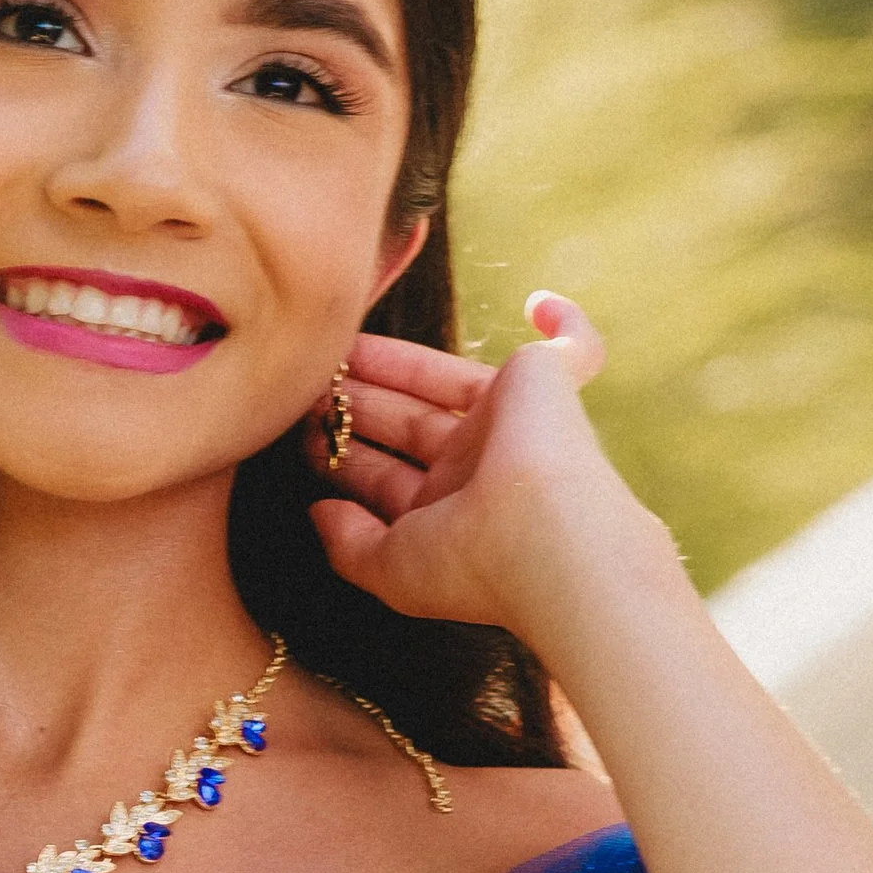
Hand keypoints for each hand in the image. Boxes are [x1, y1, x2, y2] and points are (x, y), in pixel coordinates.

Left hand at [305, 293, 653, 630]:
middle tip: (304, 384)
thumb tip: (318, 513)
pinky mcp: (543, 380)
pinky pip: (571, 348)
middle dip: (354, 405)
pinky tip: (542, 304)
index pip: (387, 477)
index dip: (344, 455)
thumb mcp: (389, 569)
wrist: (541, 535)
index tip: (302, 435)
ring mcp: (513, 423)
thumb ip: (349, 545)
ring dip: (387, 364)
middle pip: (406, 424)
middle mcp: (481, 468)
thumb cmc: (467, 562)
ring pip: (441, 381)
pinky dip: (567, 326)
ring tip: (330, 350)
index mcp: (448, 515)